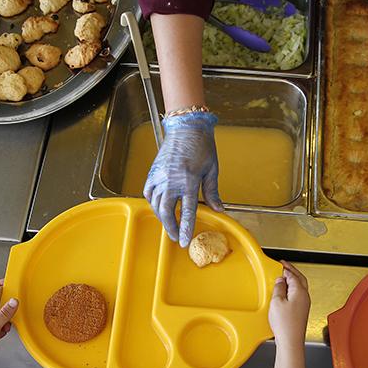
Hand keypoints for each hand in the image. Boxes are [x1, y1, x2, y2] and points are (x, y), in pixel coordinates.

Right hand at [143, 111, 223, 247]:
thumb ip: (212, 192)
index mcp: (188, 180)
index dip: (186, 229)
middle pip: (167, 211)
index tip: (184, 241)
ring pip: (155, 204)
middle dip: (171, 227)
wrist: (186, 127)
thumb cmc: (201, 145)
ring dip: (162, 217)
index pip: (187, 211)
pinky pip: (148, 192)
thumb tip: (219, 209)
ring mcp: (159, 176)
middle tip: (176, 237)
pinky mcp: (153, 172)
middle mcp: (171, 180)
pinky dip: (152, 202)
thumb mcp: (211, 170)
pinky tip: (159, 207)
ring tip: (169, 224)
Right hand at [268, 262, 310, 348]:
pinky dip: (292, 290)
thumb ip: (278, 288)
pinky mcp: (301, 311)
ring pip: (300, 287)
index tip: (281, 264)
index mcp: (300, 291)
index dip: (286, 268)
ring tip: (283, 278)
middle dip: (292, 271)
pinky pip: (297, 295)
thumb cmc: (286, 324)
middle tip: (284, 266)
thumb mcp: (277, 302)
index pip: (293, 275)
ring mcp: (304, 304)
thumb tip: (280, 280)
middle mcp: (305, 297)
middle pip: (300, 279)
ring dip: (292, 280)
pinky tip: (284, 293)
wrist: (290, 341)